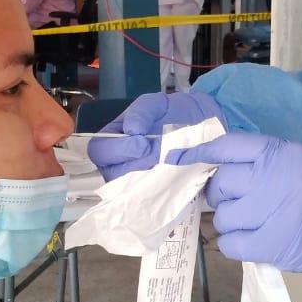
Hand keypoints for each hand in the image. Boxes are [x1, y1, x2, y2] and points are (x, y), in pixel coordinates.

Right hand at [87, 92, 225, 181]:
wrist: (202, 125)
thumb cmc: (173, 113)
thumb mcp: (155, 104)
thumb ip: (141, 112)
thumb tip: (131, 130)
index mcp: (112, 139)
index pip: (98, 151)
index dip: (118, 150)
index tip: (143, 143)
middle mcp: (119, 163)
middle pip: (112, 174)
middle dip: (136, 165)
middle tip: (158, 155)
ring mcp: (135, 180)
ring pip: (130, 189)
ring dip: (150, 177)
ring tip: (169, 164)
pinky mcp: (154, 192)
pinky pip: (150, 197)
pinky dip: (162, 188)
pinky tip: (174, 176)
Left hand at [168, 133, 301, 276]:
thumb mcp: (288, 162)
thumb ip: (252, 159)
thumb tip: (202, 164)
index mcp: (279, 153)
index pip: (227, 146)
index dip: (198, 154)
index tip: (178, 159)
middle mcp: (275, 178)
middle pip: (220, 182)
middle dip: (220, 194)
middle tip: (236, 200)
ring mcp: (273, 212)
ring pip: (222, 215)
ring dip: (229, 221)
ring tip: (250, 222)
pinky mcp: (270, 244)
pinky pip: (228, 243)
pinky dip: (234, 243)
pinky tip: (250, 239)